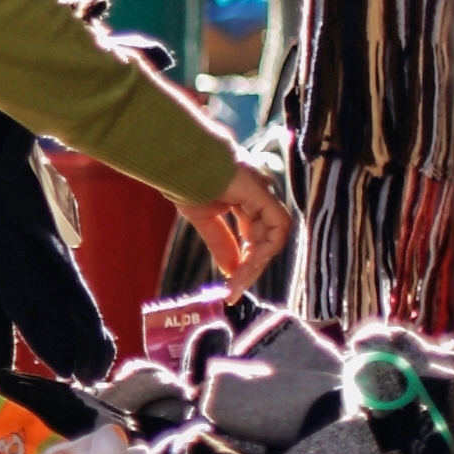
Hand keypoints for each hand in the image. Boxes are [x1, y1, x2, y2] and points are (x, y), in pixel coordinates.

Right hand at [179, 162, 293, 294]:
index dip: (246, 261)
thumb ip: (221, 243)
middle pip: (266, 240)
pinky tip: (247, 264)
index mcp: (246, 200)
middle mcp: (260, 197)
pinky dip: (266, 248)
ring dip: (257, 263)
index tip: (231, 285)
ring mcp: (263, 194)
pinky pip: (277, 226)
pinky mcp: (263, 194)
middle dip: (251, 268)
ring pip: (274, 236)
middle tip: (234, 290)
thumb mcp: (204, 220)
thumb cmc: (186, 182)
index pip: (255, 236)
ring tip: (237, 282)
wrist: (177, 163)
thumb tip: (230, 270)